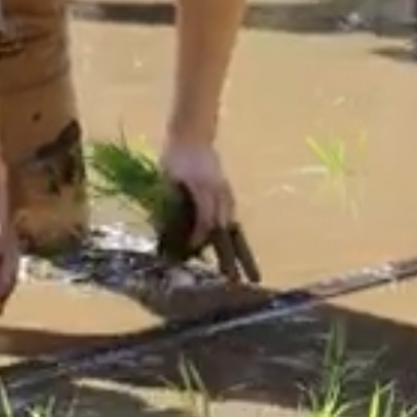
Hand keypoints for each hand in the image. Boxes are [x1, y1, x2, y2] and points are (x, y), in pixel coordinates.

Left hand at [157, 138, 260, 283]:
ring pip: (235, 229)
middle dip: (231, 257)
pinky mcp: (228, 196)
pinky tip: (241, 256)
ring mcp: (227, 195)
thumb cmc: (174, 158)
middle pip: (227, 230)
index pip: (205, 219)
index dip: (199, 237)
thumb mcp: (166, 179)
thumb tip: (164, 235)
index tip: (193, 253)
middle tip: (235, 282)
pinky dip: (237, 239)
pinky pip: (234, 222)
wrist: (192, 135)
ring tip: (252, 277)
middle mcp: (219, 194)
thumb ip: (169, 205)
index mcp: (203, 188)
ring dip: (243, 254)